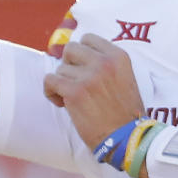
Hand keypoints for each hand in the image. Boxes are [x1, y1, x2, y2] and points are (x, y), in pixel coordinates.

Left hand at [43, 33, 145, 148]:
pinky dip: (51, 92)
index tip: (84, 69)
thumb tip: (76, 55)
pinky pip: (49, 81)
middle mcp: (104, 62)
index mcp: (119, 56)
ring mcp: (89, 76)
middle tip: (75, 82)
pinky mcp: (75, 92)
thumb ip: (106, 64)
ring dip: (62, 84)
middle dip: (69, 65)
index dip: (81, 54)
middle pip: (71, 49)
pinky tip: (62, 103)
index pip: (88, 38)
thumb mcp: (125, 78)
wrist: (127, 138)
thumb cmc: (125, 113)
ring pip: (60, 69)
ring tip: (73, 99)